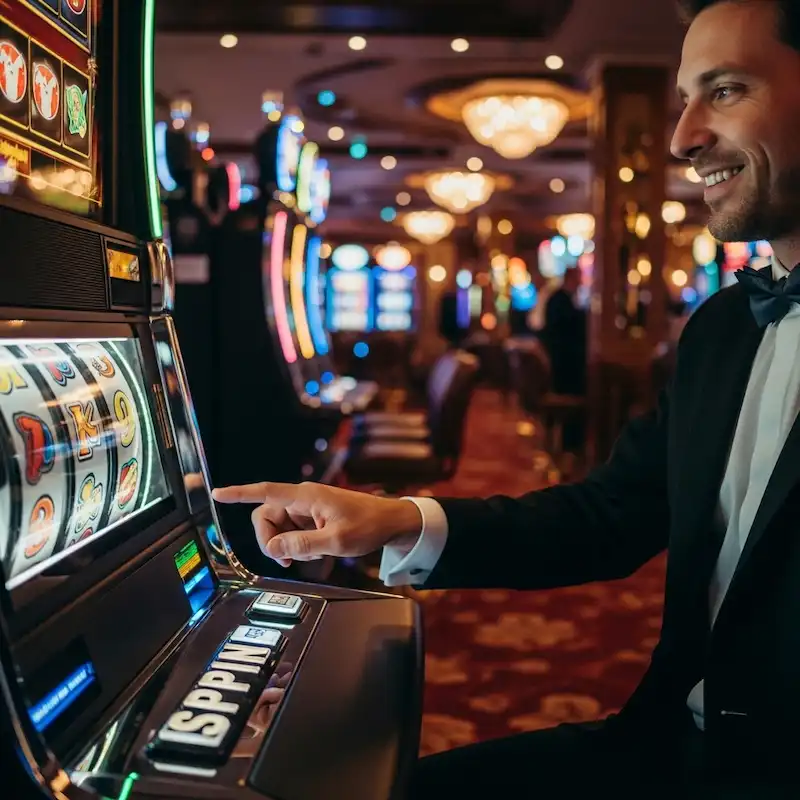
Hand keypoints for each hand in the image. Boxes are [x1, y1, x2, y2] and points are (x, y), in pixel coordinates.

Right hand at [211, 482, 422, 566]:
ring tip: (307, 556)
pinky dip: (296, 546)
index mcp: (305, 496)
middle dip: (269, 540)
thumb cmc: (368, 526)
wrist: (391, 522)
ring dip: (284, 546)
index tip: (218, 493)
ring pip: (278, 528)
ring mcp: (306, 509)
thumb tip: (274, 548)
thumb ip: (303, 545)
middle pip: (266, 517)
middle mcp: (302, 500)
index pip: (265, 492)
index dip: (239, 493)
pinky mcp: (312, 519)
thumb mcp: (336, 540)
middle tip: (284, 560)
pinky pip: (292, 533)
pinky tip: (313, 552)